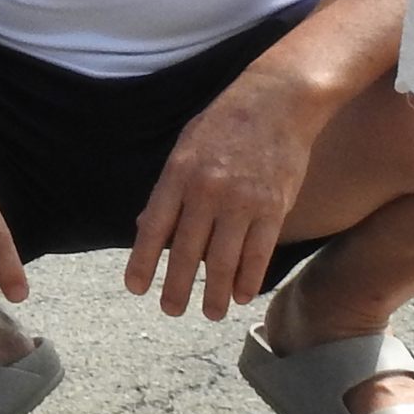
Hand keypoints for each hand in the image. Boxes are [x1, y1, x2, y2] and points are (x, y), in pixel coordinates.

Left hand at [126, 70, 329, 318]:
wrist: (277, 101)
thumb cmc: (225, 123)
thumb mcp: (185, 147)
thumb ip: (168, 189)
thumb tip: (144, 227)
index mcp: (179, 173)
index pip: (155, 227)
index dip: (143, 261)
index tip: (136, 288)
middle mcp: (208, 190)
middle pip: (188, 252)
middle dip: (177, 287)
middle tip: (170, 310)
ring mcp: (242, 201)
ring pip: (223, 260)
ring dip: (213, 293)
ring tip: (209, 312)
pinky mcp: (274, 207)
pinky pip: (258, 253)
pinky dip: (247, 279)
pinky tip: (239, 295)